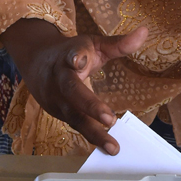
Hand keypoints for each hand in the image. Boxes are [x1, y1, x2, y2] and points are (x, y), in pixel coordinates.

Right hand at [0, 19, 147, 152]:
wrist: (36, 62)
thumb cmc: (71, 53)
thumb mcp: (92, 44)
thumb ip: (117, 43)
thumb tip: (144, 32)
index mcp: (68, 57)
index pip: (70, 56)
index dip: (74, 58)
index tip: (78, 60)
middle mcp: (59, 79)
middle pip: (72, 92)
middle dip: (89, 105)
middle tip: (109, 119)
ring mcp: (57, 99)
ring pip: (73, 116)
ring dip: (93, 132)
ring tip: (113, 146)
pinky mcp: (58, 113)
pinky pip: (76, 126)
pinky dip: (91, 138)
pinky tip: (106, 148)